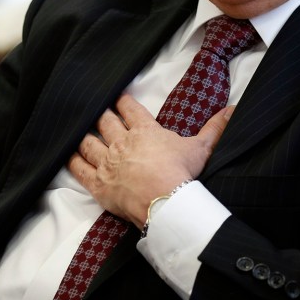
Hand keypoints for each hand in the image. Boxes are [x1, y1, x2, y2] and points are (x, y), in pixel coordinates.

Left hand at [68, 94, 232, 228]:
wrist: (166, 202)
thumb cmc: (182, 174)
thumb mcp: (201, 148)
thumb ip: (215, 127)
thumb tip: (232, 109)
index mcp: (144, 131)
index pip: (128, 108)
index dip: (122, 101)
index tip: (117, 98)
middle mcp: (121, 142)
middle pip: (104, 122)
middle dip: (100, 115)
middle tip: (96, 111)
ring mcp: (107, 162)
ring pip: (87, 142)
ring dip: (83, 136)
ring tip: (79, 131)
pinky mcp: (98, 183)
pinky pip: (79, 169)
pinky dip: (72, 161)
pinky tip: (67, 156)